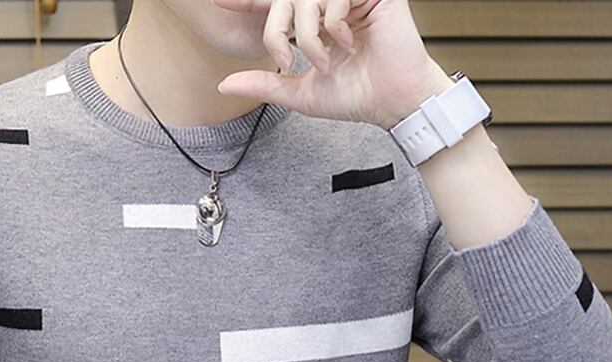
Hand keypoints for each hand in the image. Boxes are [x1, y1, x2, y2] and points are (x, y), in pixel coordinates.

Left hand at [212, 0, 452, 130]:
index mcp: (316, 22)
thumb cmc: (355, 97)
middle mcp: (333, 5)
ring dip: (309, 34)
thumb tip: (224, 85)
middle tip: (286, 60)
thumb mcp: (301, 93)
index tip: (220, 2)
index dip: (249, 2)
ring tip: (325, 60)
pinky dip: (334, 24)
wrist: (391, 103)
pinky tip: (348, 44)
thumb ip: (265, 84)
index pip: (279, 5)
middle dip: (278, 29)